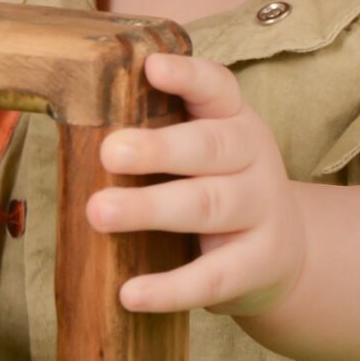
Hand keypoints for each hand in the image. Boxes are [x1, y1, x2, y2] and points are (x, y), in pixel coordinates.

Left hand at [87, 53, 304, 316]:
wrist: (283, 252)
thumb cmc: (220, 186)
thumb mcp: (204, 150)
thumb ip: (158, 133)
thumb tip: (76, 127)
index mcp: (234, 119)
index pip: (217, 88)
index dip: (187, 76)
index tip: (152, 67)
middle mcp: (254, 158)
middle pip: (209, 148)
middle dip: (158, 149)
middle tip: (109, 151)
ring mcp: (262, 211)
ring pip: (207, 206)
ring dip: (151, 209)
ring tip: (99, 213)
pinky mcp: (260, 263)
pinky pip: (214, 276)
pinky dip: (171, 288)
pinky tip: (130, 293)